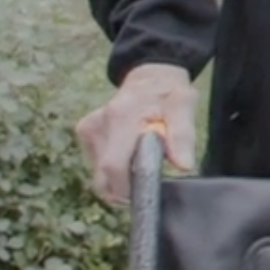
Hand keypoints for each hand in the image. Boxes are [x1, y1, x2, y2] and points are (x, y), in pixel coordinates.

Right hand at [73, 62, 198, 205]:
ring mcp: (88, 129)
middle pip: (102, 177)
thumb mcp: (184, 107)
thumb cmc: (169, 93)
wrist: (150, 76)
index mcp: (121, 117)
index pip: (113, 166)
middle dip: (123, 189)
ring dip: (120, 178)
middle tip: (147, 182)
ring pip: (99, 174)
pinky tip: (130, 154)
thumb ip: (183, 136)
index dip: (127, 189)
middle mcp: (98, 124)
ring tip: (141, 160)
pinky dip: (114, 168)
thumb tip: (184, 165)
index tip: (146, 193)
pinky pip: (97, 164)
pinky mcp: (85, 132)